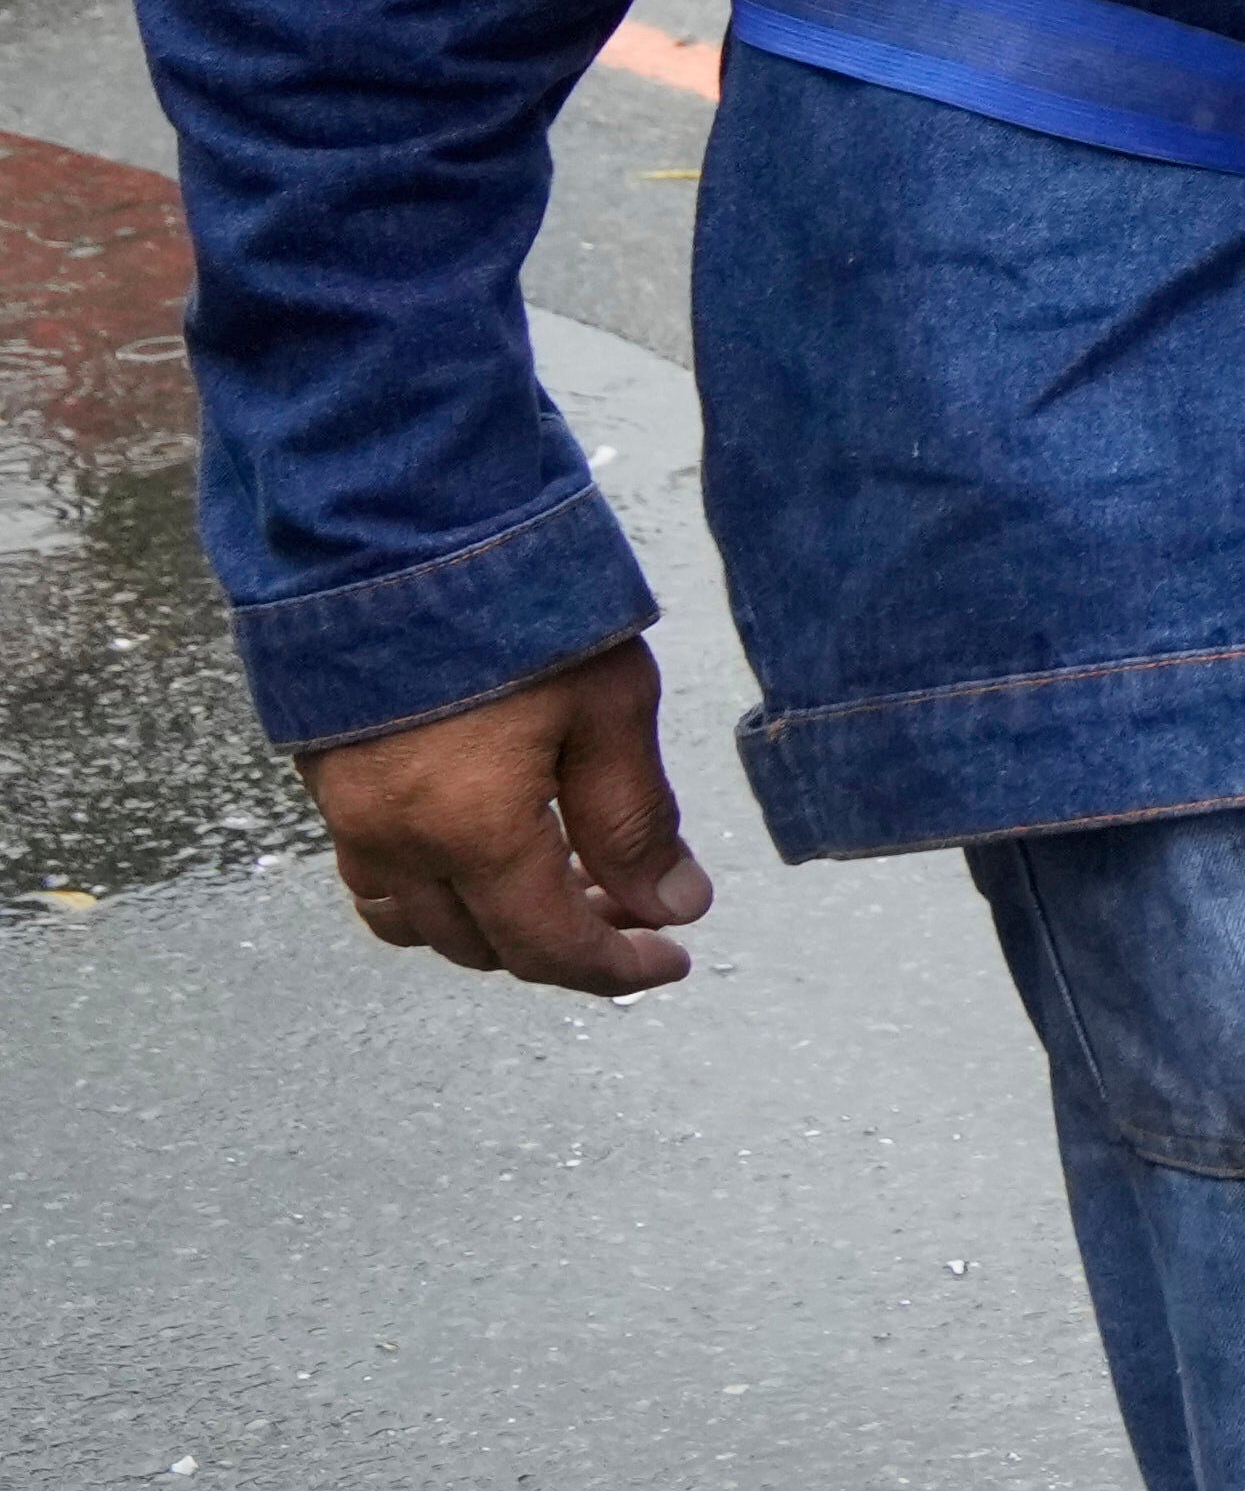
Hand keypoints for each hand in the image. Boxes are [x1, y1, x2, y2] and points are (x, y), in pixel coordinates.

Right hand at [307, 639, 709, 992]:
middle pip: (483, 944)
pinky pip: (376, 874)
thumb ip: (636, 820)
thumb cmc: (511, 603)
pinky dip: (436, 889)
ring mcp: (348, 813)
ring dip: (494, 923)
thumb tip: (672, 904)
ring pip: (420, 920)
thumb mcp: (610, 708)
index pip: (548, 947)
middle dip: (564, 942)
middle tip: (636, 904)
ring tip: (569, 882)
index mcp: (473, 831)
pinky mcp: (325, 778)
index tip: (670, 958)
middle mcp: (397, 840)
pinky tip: (490, 849)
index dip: (615, 968)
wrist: (388, 522)